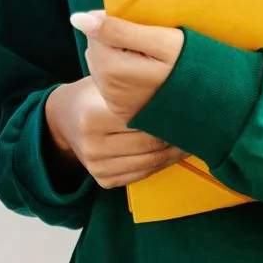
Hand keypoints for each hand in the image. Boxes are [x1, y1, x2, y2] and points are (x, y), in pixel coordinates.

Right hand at [43, 77, 190, 187]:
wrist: (62, 120)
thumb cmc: (92, 96)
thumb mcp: (105, 82)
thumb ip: (133, 86)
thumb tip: (179, 84)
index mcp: (93, 116)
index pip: (144, 119)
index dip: (171, 114)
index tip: (192, 107)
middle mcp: (93, 144)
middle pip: (151, 143)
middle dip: (179, 135)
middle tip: (200, 124)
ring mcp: (97, 166)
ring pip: (152, 162)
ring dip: (176, 152)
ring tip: (192, 138)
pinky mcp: (104, 180)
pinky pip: (144, 174)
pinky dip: (163, 163)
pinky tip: (174, 151)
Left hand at [74, 10, 183, 122]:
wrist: (214, 105)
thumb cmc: (191, 67)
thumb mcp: (161, 41)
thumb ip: (117, 28)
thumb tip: (77, 18)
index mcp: (113, 69)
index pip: (94, 31)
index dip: (115, 23)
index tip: (142, 29)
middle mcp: (108, 89)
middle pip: (97, 49)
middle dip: (115, 41)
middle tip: (149, 46)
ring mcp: (115, 103)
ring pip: (102, 64)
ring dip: (118, 56)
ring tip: (149, 60)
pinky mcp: (122, 112)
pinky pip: (111, 82)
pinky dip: (123, 73)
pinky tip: (146, 75)